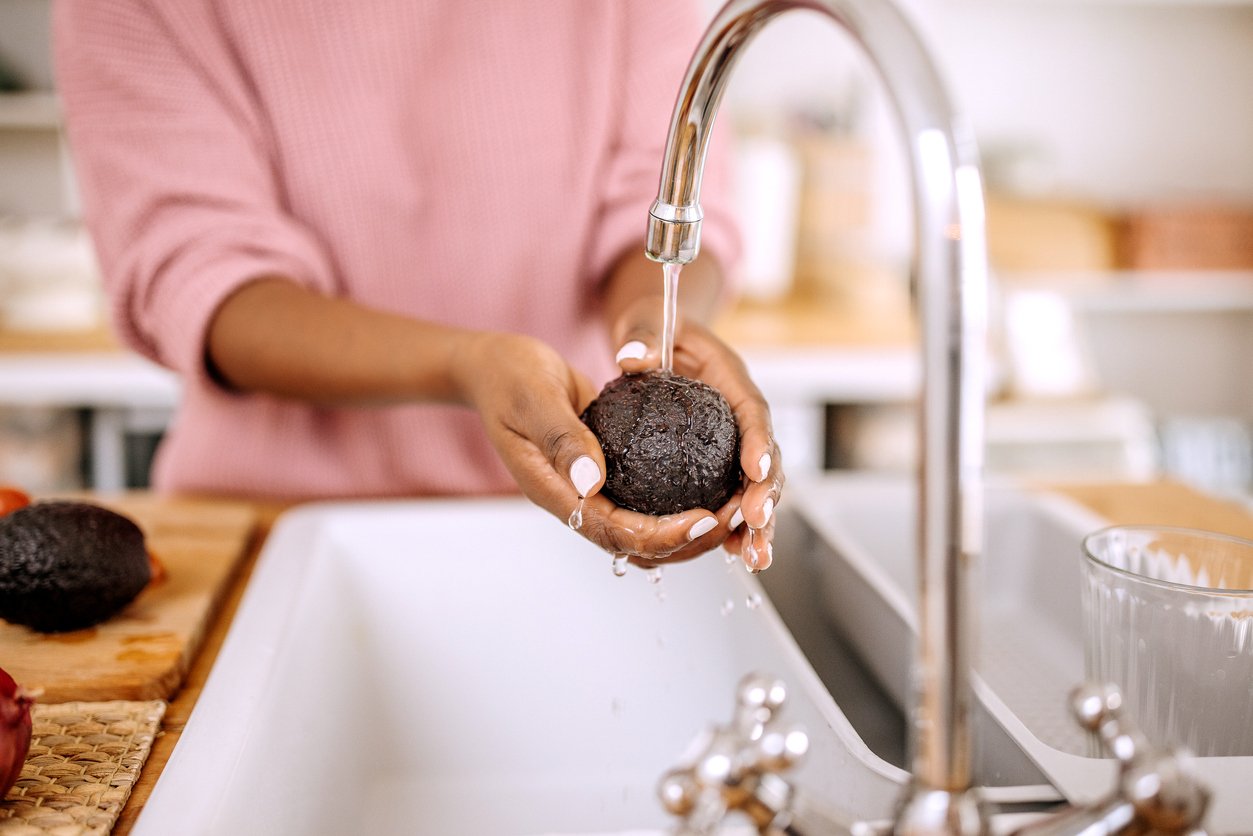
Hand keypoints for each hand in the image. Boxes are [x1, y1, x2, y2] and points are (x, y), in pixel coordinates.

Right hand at [452, 331, 740, 560]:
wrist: (495, 368)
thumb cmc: (508, 378)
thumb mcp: (533, 399)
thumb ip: (562, 438)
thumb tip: (592, 481)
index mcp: (555, 492)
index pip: (614, 533)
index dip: (661, 536)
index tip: (703, 521)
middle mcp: (575, 499)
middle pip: (636, 545)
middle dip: (686, 542)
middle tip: (731, 519)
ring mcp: (589, 490)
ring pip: (642, 531)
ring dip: (686, 531)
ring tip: (729, 510)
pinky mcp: (603, 473)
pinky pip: (642, 503)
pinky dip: (675, 505)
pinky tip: (708, 488)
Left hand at [611, 295, 782, 572]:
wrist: (656, 335)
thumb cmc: (653, 326)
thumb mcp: (647, 320)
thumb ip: (644, 334)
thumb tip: (632, 359)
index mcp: (730, 379)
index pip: (752, 411)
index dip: (758, 441)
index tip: (756, 469)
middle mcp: (738, 414)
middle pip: (764, 458)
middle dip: (764, 495)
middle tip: (755, 526)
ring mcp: (731, 441)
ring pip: (754, 486)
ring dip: (757, 524)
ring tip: (753, 558)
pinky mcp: (716, 460)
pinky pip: (731, 496)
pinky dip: (734, 526)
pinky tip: (731, 556)